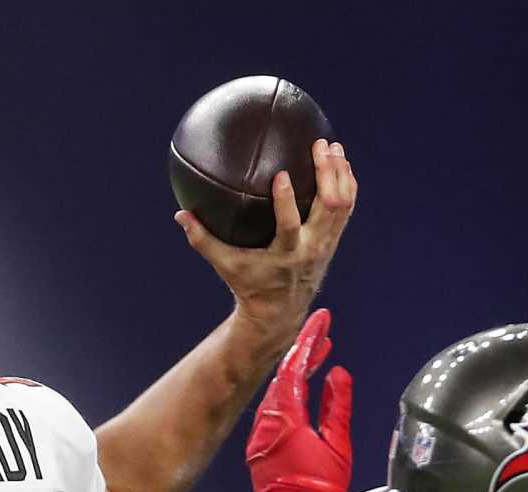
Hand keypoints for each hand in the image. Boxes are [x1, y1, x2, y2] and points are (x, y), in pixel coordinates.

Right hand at [175, 138, 356, 350]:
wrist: (279, 311)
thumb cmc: (248, 284)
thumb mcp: (224, 265)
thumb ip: (202, 241)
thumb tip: (180, 215)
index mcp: (286, 254)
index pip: (289, 226)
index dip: (287, 200)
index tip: (281, 174)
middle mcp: (312, 248)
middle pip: (329, 208)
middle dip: (327, 174)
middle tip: (320, 145)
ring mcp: (326, 244)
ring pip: (343, 205)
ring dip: (340, 174)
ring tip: (333, 146)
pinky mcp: (333, 240)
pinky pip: (347, 208)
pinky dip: (347, 184)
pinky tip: (340, 162)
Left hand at [246, 309, 353, 491]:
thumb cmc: (319, 491)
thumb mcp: (338, 446)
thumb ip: (338, 406)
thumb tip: (338, 374)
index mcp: (283, 418)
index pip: (293, 368)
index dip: (308, 340)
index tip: (322, 318)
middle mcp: (264, 423)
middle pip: (282, 376)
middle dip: (303, 351)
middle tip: (322, 329)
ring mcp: (259, 436)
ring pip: (277, 392)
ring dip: (298, 371)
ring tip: (319, 352)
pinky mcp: (260, 449)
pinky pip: (274, 409)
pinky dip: (291, 392)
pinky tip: (305, 385)